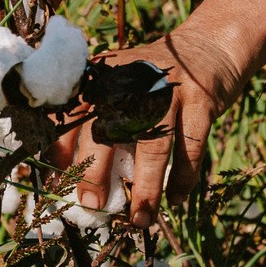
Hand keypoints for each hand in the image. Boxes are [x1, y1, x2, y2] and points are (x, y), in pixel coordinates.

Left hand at [56, 15, 236, 227]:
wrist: (209, 46)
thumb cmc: (154, 81)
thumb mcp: (120, 84)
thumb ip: (97, 117)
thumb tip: (71, 175)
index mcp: (104, 76)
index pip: (73, 114)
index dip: (60, 149)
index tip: (57, 184)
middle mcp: (133, 80)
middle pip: (109, 130)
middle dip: (97, 172)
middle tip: (91, 206)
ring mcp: (169, 90)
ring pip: (154, 146)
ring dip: (146, 188)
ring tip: (141, 220)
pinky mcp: (201, 101)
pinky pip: (191, 149)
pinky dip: (183, 179)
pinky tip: (175, 200)